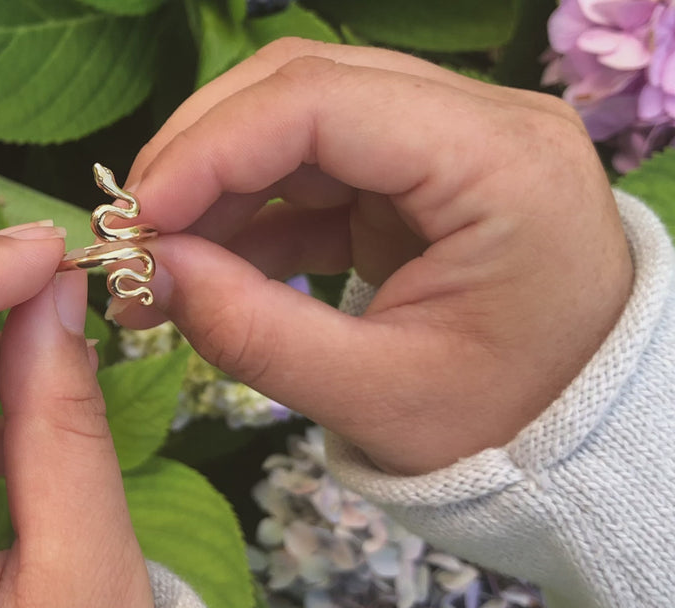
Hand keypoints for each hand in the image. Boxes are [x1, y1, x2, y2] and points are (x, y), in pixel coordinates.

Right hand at [115, 39, 633, 474]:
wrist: (583, 435)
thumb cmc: (506, 423)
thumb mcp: (376, 397)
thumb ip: (252, 331)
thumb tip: (147, 269)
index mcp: (498, 163)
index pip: (324, 102)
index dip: (210, 149)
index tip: (133, 218)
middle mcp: (479, 122)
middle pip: (303, 85)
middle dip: (200, 154)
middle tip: (130, 234)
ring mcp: (448, 140)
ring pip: (298, 119)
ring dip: (215, 185)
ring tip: (155, 265)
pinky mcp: (419, 173)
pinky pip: (315, 168)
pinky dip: (251, 211)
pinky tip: (205, 268)